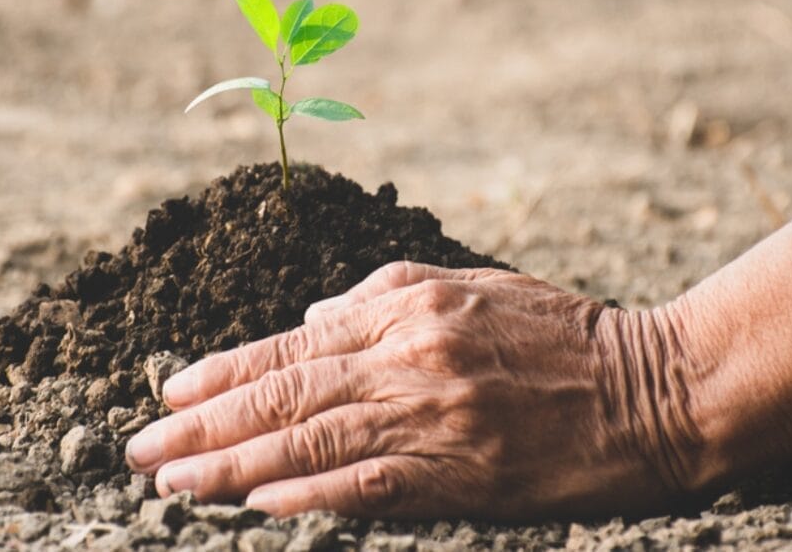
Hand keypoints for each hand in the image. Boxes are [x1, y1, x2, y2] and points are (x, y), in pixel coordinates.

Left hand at [124, 262, 699, 518]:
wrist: (650, 386)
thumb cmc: (558, 331)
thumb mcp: (468, 286)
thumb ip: (379, 295)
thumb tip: (307, 314)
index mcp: (404, 308)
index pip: (291, 343)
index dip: (223, 371)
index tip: (168, 393)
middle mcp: (407, 356)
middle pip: (285, 393)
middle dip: (203, 424)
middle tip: (141, 449)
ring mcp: (432, 415)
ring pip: (311, 440)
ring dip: (234, 465)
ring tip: (175, 483)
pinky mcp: (461, 470)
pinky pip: (369, 484)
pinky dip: (308, 493)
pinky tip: (258, 505)